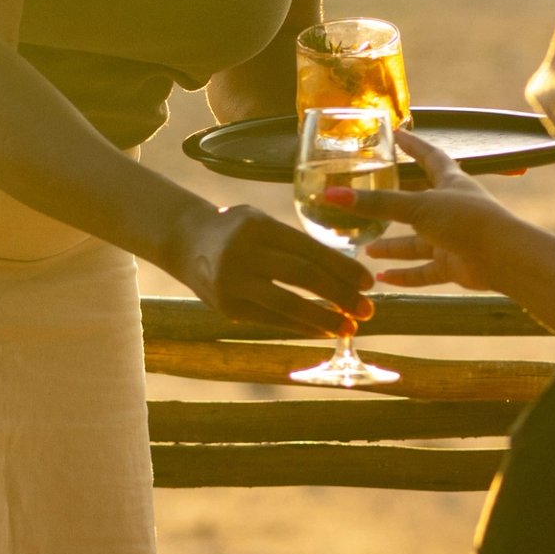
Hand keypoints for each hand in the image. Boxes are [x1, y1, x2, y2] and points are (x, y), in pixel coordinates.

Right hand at [177, 202, 372, 337]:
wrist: (185, 242)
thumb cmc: (237, 230)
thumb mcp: (262, 223)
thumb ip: (295, 243)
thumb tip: (345, 274)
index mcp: (258, 226)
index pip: (309, 249)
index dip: (343, 268)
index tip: (368, 282)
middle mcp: (242, 253)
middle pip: (302, 276)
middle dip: (340, 294)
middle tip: (368, 308)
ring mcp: (232, 282)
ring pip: (287, 303)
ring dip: (323, 318)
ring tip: (349, 327)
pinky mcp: (226, 307)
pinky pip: (271, 320)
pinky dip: (300, 326)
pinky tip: (322, 330)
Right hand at [323, 128, 527, 288]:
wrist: (501, 257)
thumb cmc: (466, 220)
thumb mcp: (417, 206)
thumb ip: (376, 203)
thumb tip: (333, 195)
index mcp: (450, 181)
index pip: (428, 156)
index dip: (412, 145)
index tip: (396, 135)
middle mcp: (451, 207)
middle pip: (417, 201)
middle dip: (393, 203)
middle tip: (367, 199)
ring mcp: (452, 237)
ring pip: (416, 241)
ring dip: (393, 246)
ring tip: (366, 248)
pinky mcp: (453, 264)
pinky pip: (424, 270)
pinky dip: (405, 274)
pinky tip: (383, 279)